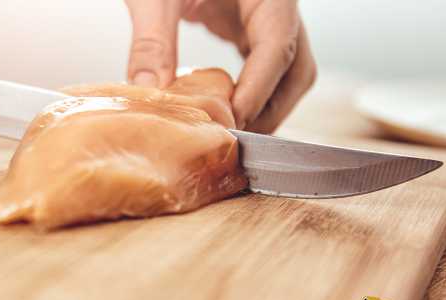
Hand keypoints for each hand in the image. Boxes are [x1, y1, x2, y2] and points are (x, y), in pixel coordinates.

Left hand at [124, 0, 315, 132]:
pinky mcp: (250, 25)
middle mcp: (276, 5)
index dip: (259, 86)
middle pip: (296, 67)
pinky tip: (224, 113)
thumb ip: (152, 40)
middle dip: (270, 108)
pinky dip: (251, 94)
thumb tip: (149, 92)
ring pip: (287, 73)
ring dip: (264, 108)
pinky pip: (265, 68)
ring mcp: (267, 17)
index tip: (234, 119)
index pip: (278, 43)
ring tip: (229, 135)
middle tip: (232, 140)